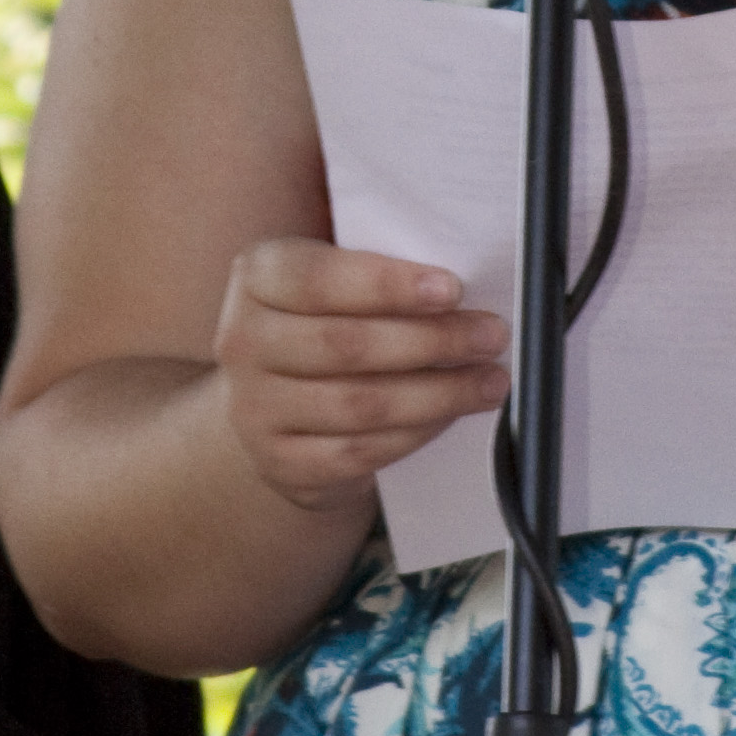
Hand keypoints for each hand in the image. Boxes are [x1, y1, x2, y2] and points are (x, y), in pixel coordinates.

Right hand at [214, 241, 505, 507]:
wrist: (277, 401)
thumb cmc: (328, 322)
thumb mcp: (337, 280)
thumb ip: (380, 273)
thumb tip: (461, 289)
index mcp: (258, 277)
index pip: (318, 279)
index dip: (387, 285)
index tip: (452, 289)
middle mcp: (243, 341)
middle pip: (346, 345)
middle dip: (432, 341)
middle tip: (491, 335)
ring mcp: (254, 408)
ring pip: (359, 404)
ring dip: (437, 393)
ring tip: (489, 380)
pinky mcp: (280, 462)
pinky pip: (358, 452)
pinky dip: (414, 435)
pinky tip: (449, 417)